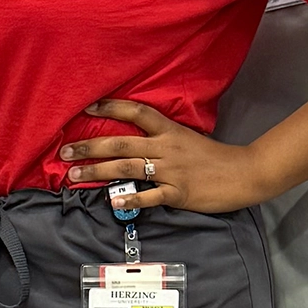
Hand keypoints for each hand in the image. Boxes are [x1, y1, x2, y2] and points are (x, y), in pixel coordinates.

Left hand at [61, 100, 269, 212]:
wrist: (243, 173)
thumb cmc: (215, 157)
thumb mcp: (188, 139)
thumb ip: (162, 140)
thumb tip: (135, 144)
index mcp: (170, 130)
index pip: (136, 113)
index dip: (111, 108)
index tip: (87, 107)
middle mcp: (167, 147)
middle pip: (121, 143)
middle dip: (89, 146)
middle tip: (64, 152)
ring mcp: (172, 170)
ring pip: (128, 168)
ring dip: (98, 171)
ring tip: (74, 176)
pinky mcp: (178, 192)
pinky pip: (149, 196)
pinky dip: (130, 199)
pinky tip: (111, 200)